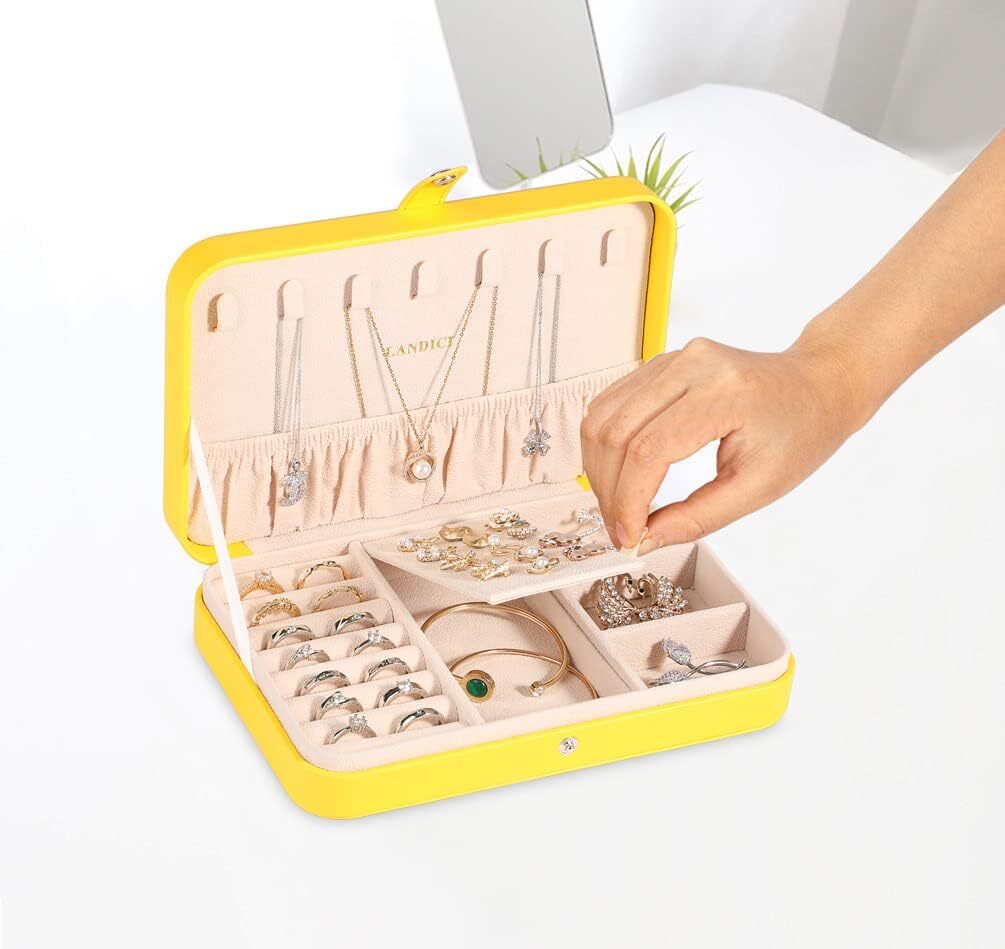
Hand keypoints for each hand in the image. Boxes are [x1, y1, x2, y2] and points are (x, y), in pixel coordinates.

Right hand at [581, 336, 862, 551]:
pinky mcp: (660, 362)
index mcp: (725, 393)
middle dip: (608, 490)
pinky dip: (604, 445)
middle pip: (617, 432)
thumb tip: (646, 538)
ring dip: (599, 469)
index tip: (629, 536)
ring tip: (617, 505)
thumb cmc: (800, 432)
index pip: (649, 450)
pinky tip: (618, 475)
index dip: (629, 500)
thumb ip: (698, 517)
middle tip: (620, 528)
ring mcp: (672, 358)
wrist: (818, 384)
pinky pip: (610, 404)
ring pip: (602, 416)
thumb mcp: (759, 488)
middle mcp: (693, 365)